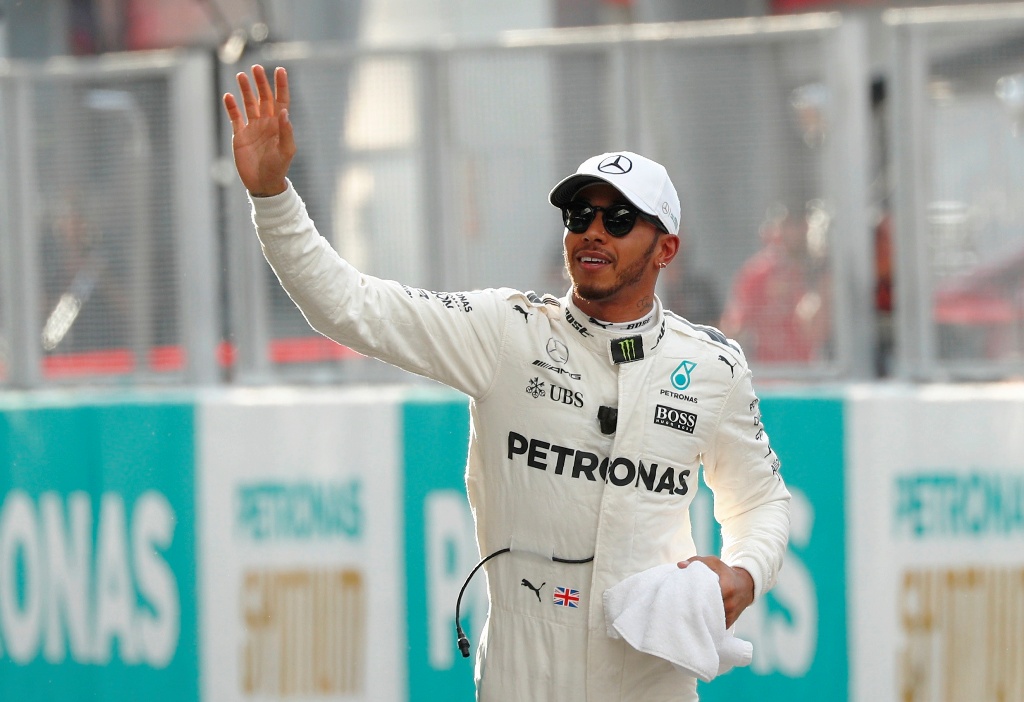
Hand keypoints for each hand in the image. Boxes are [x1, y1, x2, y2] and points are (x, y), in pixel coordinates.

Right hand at [222, 65, 294, 196]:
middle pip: (264, 97)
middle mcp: (266, 122)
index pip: (281, 100)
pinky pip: (235, 117)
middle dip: (261, 83)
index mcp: (280, 125)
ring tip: (241, 75)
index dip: (281, 85)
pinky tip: (228, 96)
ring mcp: (252, 128)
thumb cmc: (278, 168)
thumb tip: (284, 112)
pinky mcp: (239, 135)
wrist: (263, 184)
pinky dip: (231, 107)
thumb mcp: (286, 151)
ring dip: (245, 90)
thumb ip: (286, 131)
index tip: (280, 69)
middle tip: (256, 68)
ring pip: (249, 103)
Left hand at [678, 555, 753, 627]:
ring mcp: (729, 615)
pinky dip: (705, 621)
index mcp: (726, 588)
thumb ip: (697, 561)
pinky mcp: (728, 623)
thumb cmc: (726, 573)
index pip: (706, 594)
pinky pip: (713, 625)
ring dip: (699, 615)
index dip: (693, 594)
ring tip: (686, 610)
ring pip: (709, 619)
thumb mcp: (714, 563)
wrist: (746, 586)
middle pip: (706, 609)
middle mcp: (729, 604)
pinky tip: (696, 617)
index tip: (682, 593)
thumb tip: (680, 565)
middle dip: (693, 607)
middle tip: (680, 603)